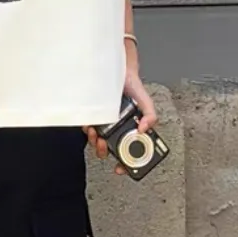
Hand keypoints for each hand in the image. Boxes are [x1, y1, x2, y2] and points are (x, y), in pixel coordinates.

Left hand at [84, 41, 156, 169]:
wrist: (117, 69)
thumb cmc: (131, 85)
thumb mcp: (145, 101)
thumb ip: (150, 115)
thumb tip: (144, 129)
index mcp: (129, 129)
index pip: (128, 151)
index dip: (125, 163)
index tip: (120, 168)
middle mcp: (116, 128)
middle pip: (109, 149)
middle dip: (105, 152)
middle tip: (105, 146)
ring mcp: (103, 123)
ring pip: (96, 141)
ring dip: (95, 142)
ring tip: (96, 135)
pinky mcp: (93, 115)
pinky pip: (87, 128)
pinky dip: (87, 130)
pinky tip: (90, 126)